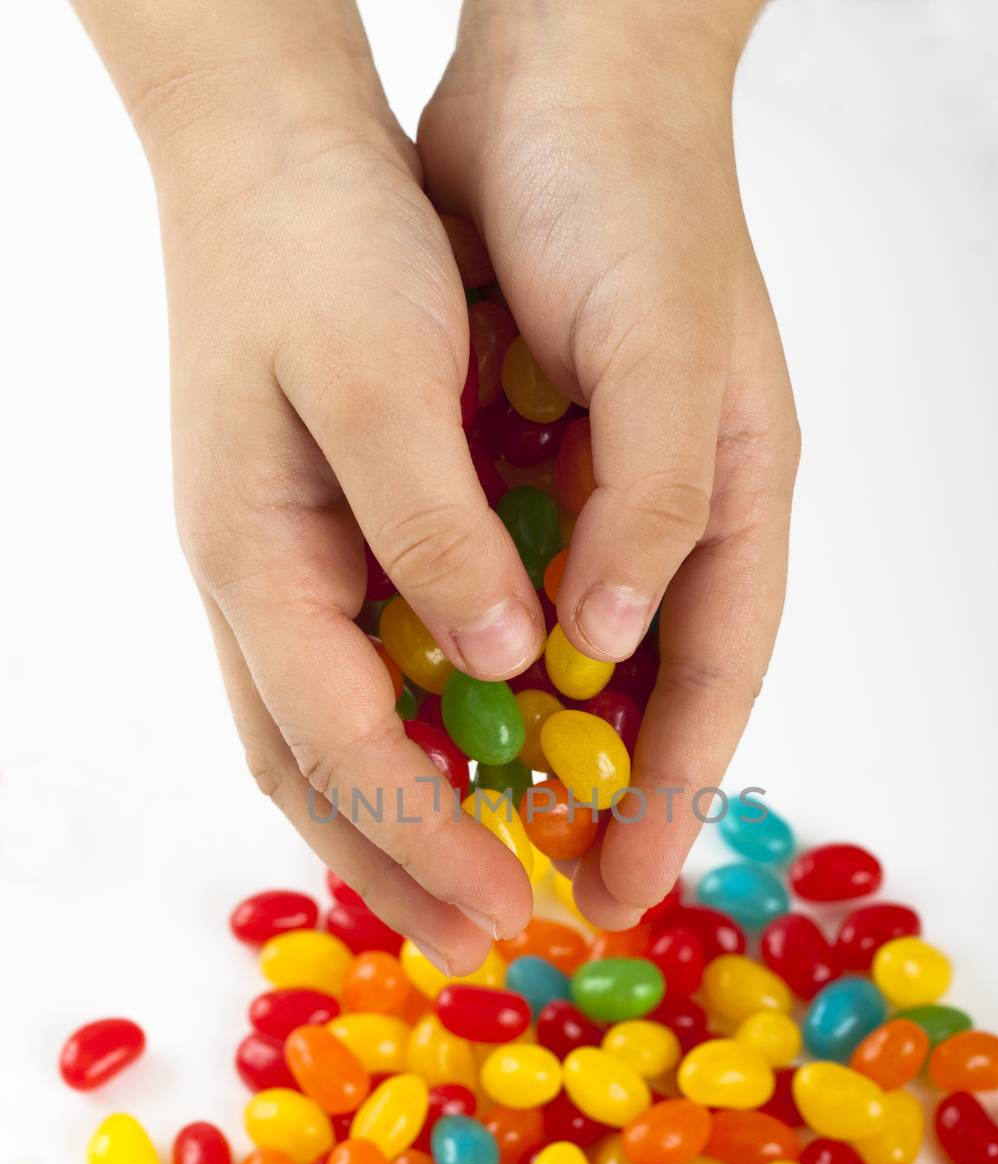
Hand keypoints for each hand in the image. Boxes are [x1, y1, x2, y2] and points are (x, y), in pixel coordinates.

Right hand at [116, 15, 548, 969]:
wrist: (264, 143)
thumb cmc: (315, 241)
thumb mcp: (376, 370)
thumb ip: (430, 523)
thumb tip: (501, 656)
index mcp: (255, 560)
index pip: (342, 744)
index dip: (426, 839)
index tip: (507, 911)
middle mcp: (251, 586)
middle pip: (312, 772)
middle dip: (396, 871)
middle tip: (478, 948)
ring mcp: (270, 569)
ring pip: (320, 739)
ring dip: (390, 829)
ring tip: (460, 898)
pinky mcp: (306, 544)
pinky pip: (343, 681)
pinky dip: (394, 752)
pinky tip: (449, 775)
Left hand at [420, 0, 798, 927]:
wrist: (557, 71)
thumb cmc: (633, 200)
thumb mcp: (664, 354)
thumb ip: (649, 508)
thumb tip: (601, 650)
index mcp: (731, 506)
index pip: (708, 685)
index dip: (673, 797)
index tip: (624, 890)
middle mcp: (662, 519)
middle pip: (636, 695)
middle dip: (595, 798)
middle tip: (543, 892)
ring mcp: (587, 496)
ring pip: (561, 658)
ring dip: (524, 745)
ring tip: (475, 831)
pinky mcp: (517, 466)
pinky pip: (494, 592)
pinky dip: (465, 658)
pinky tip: (423, 710)